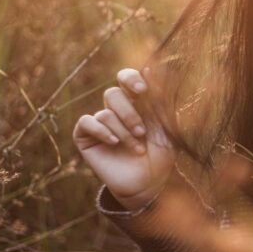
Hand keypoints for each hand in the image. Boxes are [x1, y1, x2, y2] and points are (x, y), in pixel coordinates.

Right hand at [72, 67, 175, 209]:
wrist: (149, 183)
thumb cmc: (161, 154)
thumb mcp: (167, 126)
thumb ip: (161, 101)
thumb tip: (153, 68)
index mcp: (135, 101)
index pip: (126, 78)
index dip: (131, 79)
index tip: (142, 90)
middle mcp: (116, 109)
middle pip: (112, 93)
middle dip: (129, 113)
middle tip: (142, 132)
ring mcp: (100, 122)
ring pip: (105, 113)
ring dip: (123, 131)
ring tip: (137, 148)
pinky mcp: (86, 136)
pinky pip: (86, 122)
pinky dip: (102, 131)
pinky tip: (114, 143)